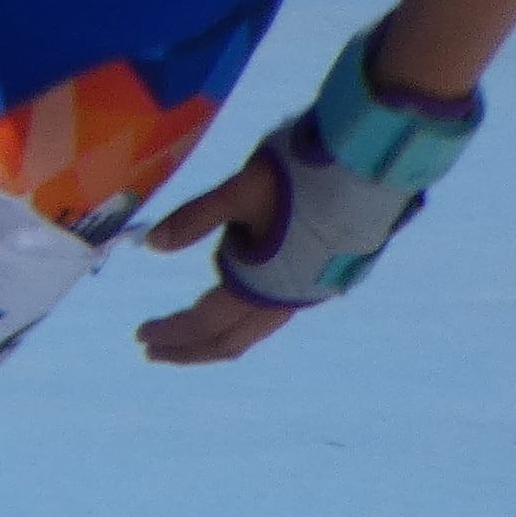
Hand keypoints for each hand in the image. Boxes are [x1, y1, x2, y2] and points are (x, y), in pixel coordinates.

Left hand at [134, 145, 304, 363]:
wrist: (374, 166)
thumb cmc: (307, 171)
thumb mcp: (242, 187)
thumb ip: (196, 218)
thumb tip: (150, 245)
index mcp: (262, 282)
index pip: (204, 321)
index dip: (171, 331)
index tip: (140, 335)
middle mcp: (285, 299)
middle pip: (227, 341)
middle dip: (188, 350)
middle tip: (151, 350)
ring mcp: (305, 293)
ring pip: (251, 333)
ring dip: (214, 341)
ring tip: (184, 340)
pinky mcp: (318, 281)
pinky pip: (269, 318)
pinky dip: (240, 324)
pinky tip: (231, 309)